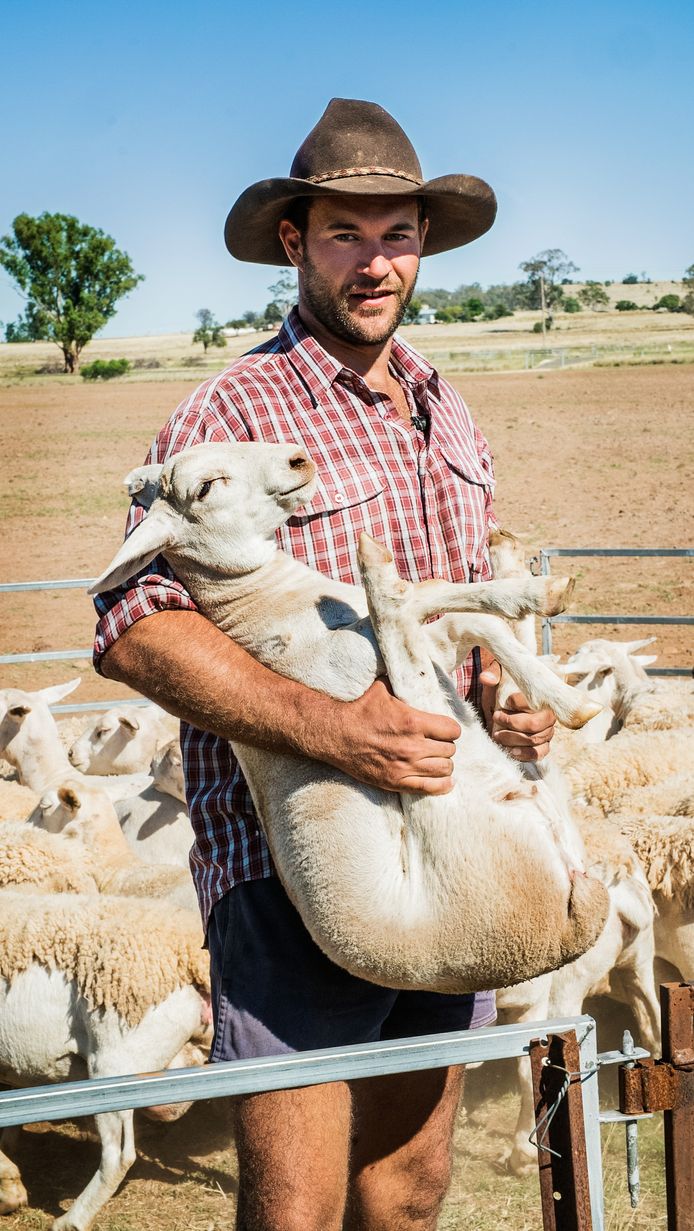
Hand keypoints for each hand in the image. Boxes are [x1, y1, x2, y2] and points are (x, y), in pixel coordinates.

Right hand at [330, 678, 460, 794]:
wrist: (335, 734)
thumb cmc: (359, 709)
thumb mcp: (383, 688)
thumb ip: (404, 683)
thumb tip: (415, 672)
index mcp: (413, 722)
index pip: (452, 730)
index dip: (451, 729)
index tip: (445, 729)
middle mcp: (412, 746)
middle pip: (450, 750)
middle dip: (446, 745)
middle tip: (438, 743)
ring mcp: (405, 767)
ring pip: (444, 769)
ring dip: (443, 763)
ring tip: (437, 758)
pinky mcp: (396, 782)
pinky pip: (430, 788)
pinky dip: (442, 785)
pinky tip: (445, 781)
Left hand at [479, 659, 555, 761]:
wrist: (498, 708)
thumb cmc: (500, 690)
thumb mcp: (497, 678)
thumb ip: (493, 673)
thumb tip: (487, 678)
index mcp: (542, 694)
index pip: (535, 701)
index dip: (517, 703)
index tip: (504, 703)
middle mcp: (549, 713)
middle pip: (536, 724)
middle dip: (512, 724)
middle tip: (496, 718)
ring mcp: (548, 730)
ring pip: (535, 739)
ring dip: (513, 738)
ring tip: (497, 735)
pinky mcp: (543, 745)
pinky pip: (539, 753)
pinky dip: (524, 753)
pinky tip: (510, 751)